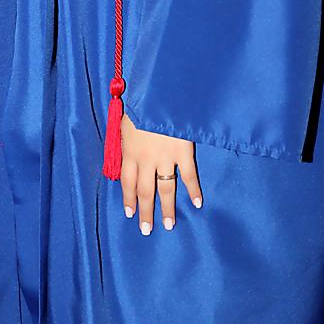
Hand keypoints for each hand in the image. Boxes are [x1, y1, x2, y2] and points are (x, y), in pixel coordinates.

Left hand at [119, 113, 202, 235]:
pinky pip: (188, 175)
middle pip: (144, 191)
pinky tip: (196, 203)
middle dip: (145, 212)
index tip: (130, 213)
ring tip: (168, 225)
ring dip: (166, 208)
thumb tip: (128, 153)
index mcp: (129, 151)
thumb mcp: (127, 121)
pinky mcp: (182, 152)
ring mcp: (165, 157)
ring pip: (165, 189)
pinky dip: (193, 190)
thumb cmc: (141, 103)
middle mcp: (145, 159)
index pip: (127, 182)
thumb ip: (128, 139)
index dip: (128, 199)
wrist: (159, 93)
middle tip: (146, 230)